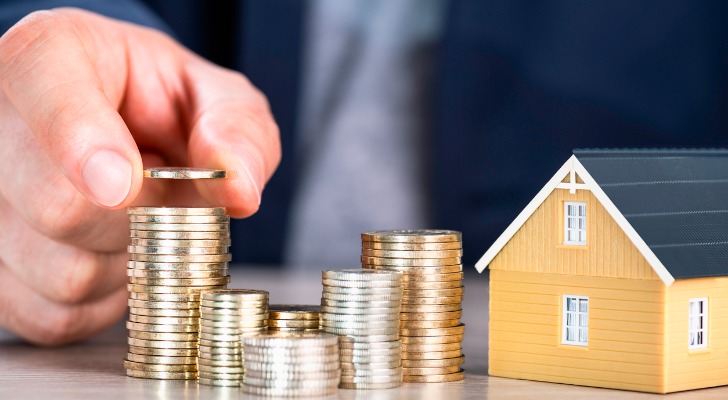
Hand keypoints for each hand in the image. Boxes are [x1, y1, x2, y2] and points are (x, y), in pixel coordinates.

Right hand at [0, 8, 279, 344]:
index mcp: (53, 58)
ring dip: (125, 263)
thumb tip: (238, 189)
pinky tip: (110, 255)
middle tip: (159, 194)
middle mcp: (0, 125)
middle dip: (138, 219)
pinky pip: (53, 315)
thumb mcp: (216, 97)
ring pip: (60, 272)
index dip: (84, 146)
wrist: (129, 134)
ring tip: (133, 221)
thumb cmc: (163, 107)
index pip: (48, 95)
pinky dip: (102, 301)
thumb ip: (237, 130)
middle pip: (57, 207)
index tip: (122, 186)